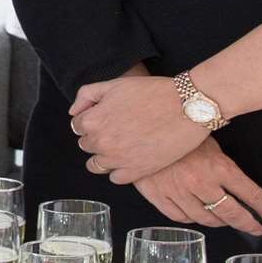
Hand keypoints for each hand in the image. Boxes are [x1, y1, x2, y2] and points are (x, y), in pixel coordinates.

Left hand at [69, 75, 205, 182]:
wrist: (187, 106)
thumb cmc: (153, 92)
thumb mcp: (114, 84)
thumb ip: (87, 96)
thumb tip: (74, 112)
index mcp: (93, 121)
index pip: (77, 126)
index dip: (91, 120)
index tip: (105, 117)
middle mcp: (102, 143)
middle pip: (87, 145)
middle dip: (97, 136)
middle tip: (118, 128)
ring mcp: (119, 160)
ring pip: (97, 164)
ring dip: (105, 155)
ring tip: (123, 144)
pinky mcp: (137, 172)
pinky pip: (116, 178)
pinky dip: (119, 169)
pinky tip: (131, 157)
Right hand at [130, 137, 261, 235]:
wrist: (139, 120)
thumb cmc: (176, 125)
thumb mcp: (208, 139)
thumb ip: (223, 163)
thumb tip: (240, 182)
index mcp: (218, 166)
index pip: (251, 194)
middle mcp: (200, 182)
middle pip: (231, 213)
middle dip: (248, 223)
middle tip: (256, 228)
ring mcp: (178, 191)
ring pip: (205, 219)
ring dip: (219, 222)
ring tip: (226, 221)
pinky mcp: (157, 195)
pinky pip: (179, 217)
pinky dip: (190, 219)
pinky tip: (196, 216)